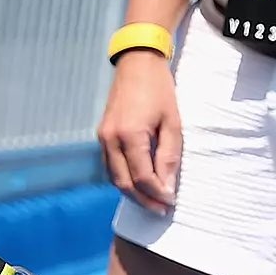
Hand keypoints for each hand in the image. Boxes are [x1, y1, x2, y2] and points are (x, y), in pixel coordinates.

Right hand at [97, 50, 181, 212]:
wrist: (137, 64)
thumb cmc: (160, 91)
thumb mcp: (173, 123)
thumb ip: (169, 157)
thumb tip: (167, 187)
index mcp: (129, 135)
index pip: (142, 177)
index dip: (156, 193)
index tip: (171, 202)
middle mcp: (110, 139)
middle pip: (123, 182)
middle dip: (143, 200)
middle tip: (161, 210)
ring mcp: (102, 137)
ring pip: (113, 176)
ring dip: (132, 193)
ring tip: (152, 202)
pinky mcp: (102, 134)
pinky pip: (110, 165)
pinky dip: (123, 179)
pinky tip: (139, 184)